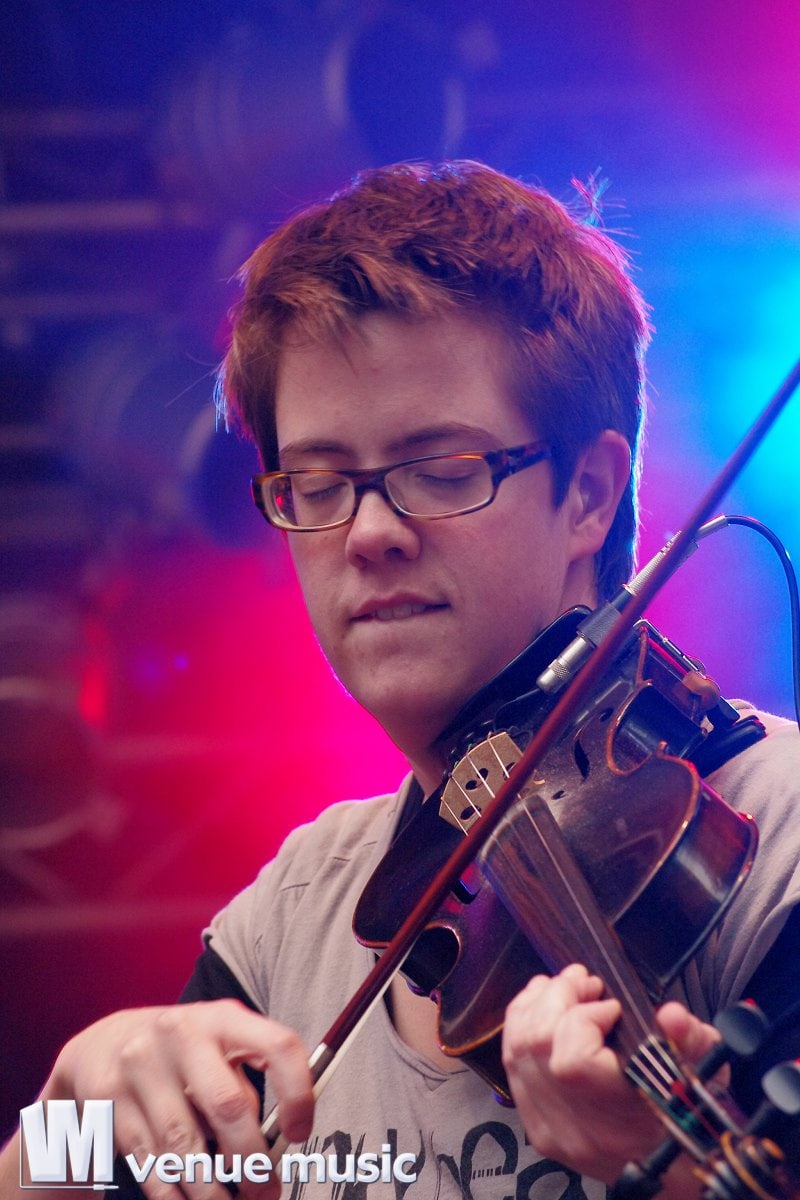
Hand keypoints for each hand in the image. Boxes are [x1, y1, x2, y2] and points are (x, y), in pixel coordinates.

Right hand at [40, 1000, 312, 1199]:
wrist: (103, 1043)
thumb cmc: (179, 1052)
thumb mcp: (216, 1048)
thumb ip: (243, 1084)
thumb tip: (273, 1143)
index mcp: (222, 1018)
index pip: (277, 1046)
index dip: (297, 1093)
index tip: (299, 1133)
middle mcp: (181, 1033)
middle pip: (228, 1106)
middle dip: (252, 1161)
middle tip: (264, 1190)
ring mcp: (140, 1065)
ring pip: (184, 1145)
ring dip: (211, 1190)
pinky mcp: (108, 1099)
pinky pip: (148, 1161)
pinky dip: (172, 1193)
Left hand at [502, 965, 719, 1186]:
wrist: (671, 1169)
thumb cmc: (686, 1116)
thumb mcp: (703, 1074)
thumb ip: (691, 1042)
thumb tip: (672, 1015)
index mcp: (623, 1121)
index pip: (572, 1062)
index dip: (585, 1019)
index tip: (612, 1006)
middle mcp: (579, 1131)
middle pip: (536, 1045)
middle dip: (556, 997)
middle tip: (583, 980)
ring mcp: (552, 1131)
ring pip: (516, 1051)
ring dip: (535, 1005)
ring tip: (562, 986)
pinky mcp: (537, 1126)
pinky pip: (513, 1066)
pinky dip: (522, 1027)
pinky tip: (543, 1007)